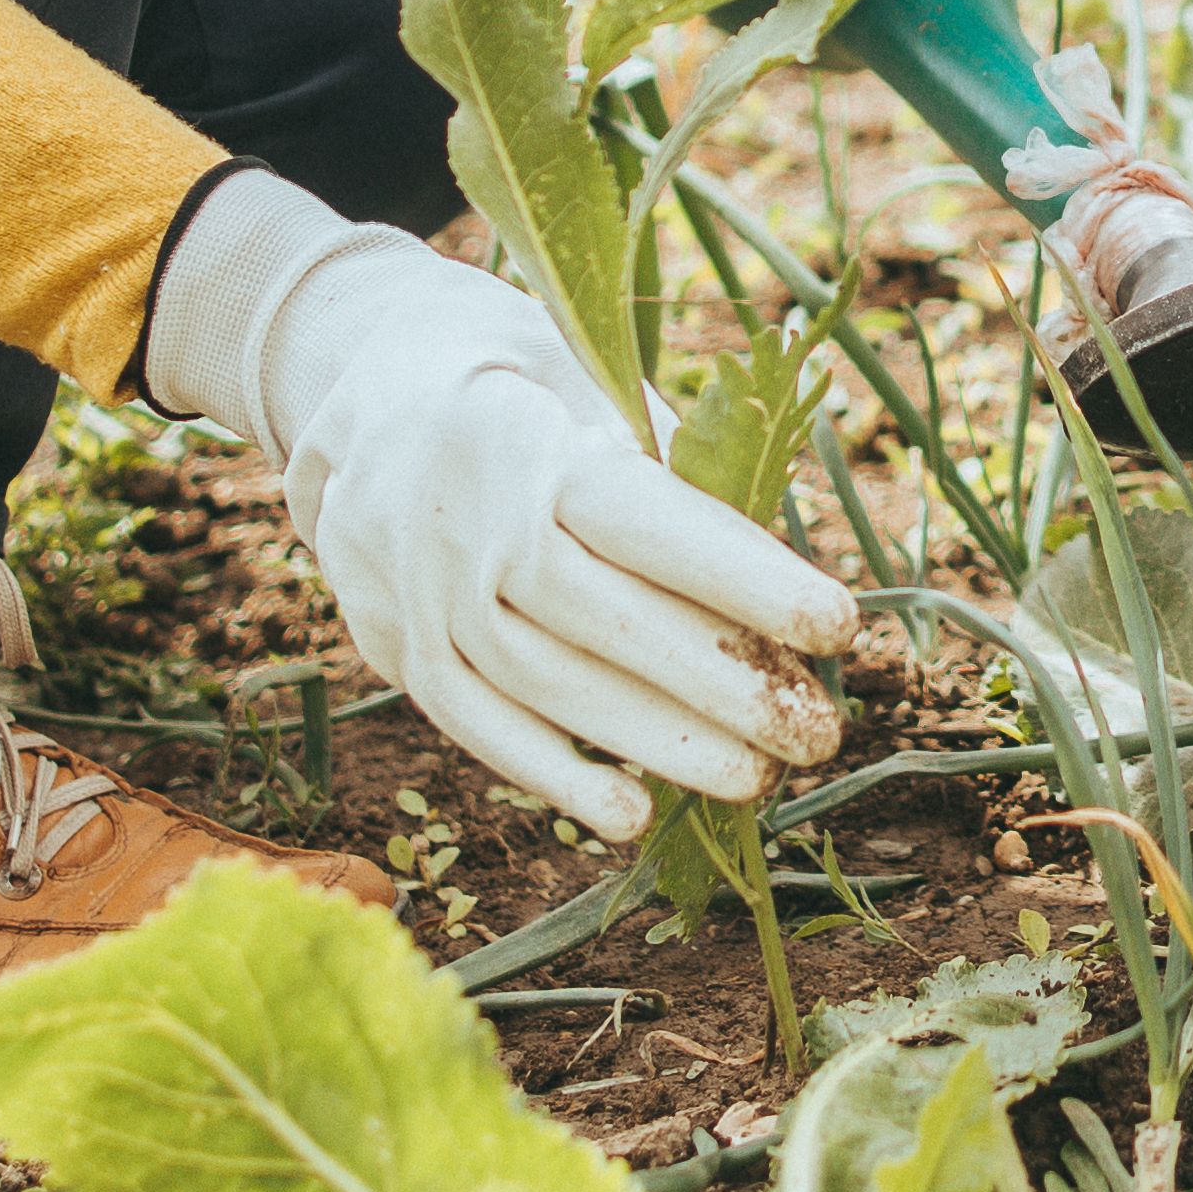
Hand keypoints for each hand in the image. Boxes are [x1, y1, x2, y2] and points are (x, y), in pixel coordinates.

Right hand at [149, 219, 851, 841]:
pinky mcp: (399, 646)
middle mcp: (468, 525)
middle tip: (818, 733)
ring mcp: (422, 595)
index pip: (649, 523)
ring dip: (656, 743)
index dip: (746, 579)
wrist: (353, 381)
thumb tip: (773, 562)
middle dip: (720, 687)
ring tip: (755, 781)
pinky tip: (632, 814)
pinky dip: (554, 775)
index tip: (839, 625)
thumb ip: (670, 462)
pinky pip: (476, 725)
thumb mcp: (588, 377)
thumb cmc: (515, 378)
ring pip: (547, 687)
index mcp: (531, 443)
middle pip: (604, 622)